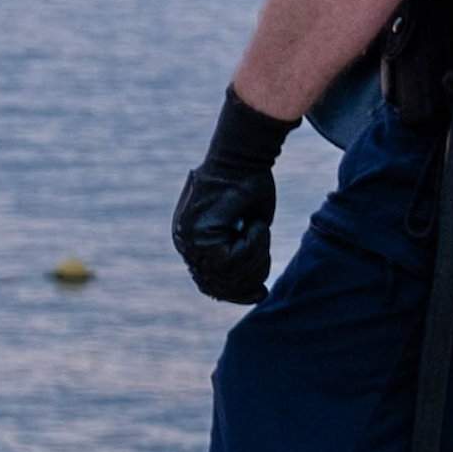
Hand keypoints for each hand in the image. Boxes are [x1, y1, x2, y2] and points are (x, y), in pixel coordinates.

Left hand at [170, 90, 294, 304]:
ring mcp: (189, 239)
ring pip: (229, 274)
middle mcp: (184, 243)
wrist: (241, 158)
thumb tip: (252, 289)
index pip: (210, 285)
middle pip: (220, 285)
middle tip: (268, 257)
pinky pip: (233, 257)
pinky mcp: (200, 232)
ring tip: (261, 232)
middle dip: (252, 276)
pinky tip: (258, 225)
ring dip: (257, 257)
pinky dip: (255, 245)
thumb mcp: (246, 226)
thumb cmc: (248, 186)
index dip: (238, 294)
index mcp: (191, 243)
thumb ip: (241, 253)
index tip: (261, 292)